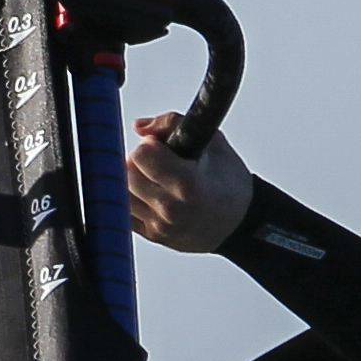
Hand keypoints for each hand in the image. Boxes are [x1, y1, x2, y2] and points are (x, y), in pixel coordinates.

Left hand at [127, 112, 253, 252]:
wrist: (240, 223)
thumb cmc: (229, 182)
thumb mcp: (214, 143)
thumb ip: (174, 125)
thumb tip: (139, 126)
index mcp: (187, 183)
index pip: (141, 155)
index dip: (149, 145)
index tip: (160, 147)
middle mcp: (170, 207)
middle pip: (126, 173)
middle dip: (138, 161)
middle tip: (156, 162)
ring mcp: (158, 225)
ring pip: (119, 193)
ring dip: (131, 180)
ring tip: (152, 178)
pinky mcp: (151, 235)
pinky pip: (123, 212)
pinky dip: (130, 199)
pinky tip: (147, 194)